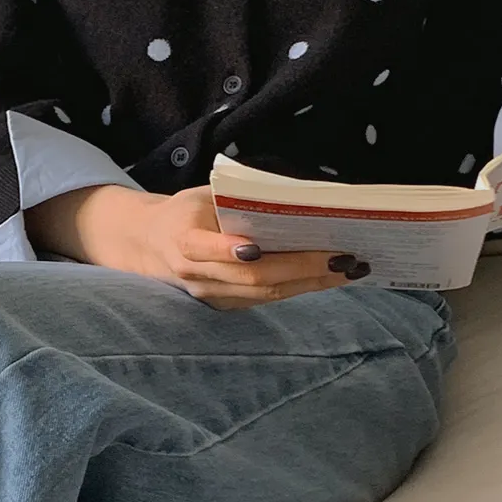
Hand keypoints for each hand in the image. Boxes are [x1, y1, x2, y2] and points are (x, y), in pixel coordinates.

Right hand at [29, 184, 370, 309]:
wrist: (150, 245)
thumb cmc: (187, 212)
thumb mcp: (202, 195)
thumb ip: (235, 200)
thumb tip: (295, 196)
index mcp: (182, 240)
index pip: (205, 250)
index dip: (230, 251)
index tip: (257, 248)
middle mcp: (196, 274)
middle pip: (251, 278)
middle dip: (301, 268)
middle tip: (343, 257)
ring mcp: (212, 296)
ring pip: (266, 294)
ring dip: (311, 283)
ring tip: (350, 269)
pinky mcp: (227, 306)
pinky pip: (268, 299)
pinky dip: (302, 288)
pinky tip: (331, 277)